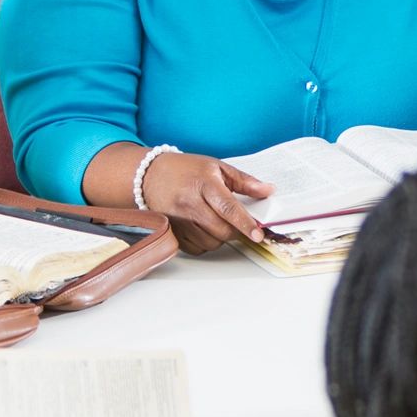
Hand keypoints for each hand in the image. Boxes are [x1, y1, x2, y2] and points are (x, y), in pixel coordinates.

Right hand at [137, 152, 273, 254]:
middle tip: (238, 223)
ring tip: (217, 221)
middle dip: (236, 231)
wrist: (149, 175)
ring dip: (221, 238)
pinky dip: (205, 243)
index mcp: (204, 184)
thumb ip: (244, 181)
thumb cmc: (185, 170)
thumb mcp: (217, 167)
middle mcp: (189, 204)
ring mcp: (178, 220)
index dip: (245, 223)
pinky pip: (196, 248)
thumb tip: (268, 190)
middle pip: (222, 230)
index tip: (258, 235)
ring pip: (211, 243)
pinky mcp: (172, 232)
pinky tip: (204, 228)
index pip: (228, 208)